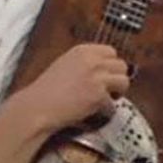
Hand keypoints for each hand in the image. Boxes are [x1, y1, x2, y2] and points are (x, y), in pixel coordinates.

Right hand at [12, 44, 129, 134]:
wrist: (38, 106)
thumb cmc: (46, 90)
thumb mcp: (65, 64)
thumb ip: (85, 62)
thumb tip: (103, 69)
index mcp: (82, 50)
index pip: (111, 51)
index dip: (110, 65)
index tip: (106, 74)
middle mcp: (92, 61)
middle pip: (121, 65)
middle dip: (117, 77)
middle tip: (108, 88)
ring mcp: (97, 77)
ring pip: (124, 82)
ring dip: (117, 92)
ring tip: (105, 99)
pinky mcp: (99, 95)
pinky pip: (113, 104)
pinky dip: (106, 111)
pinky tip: (93, 112)